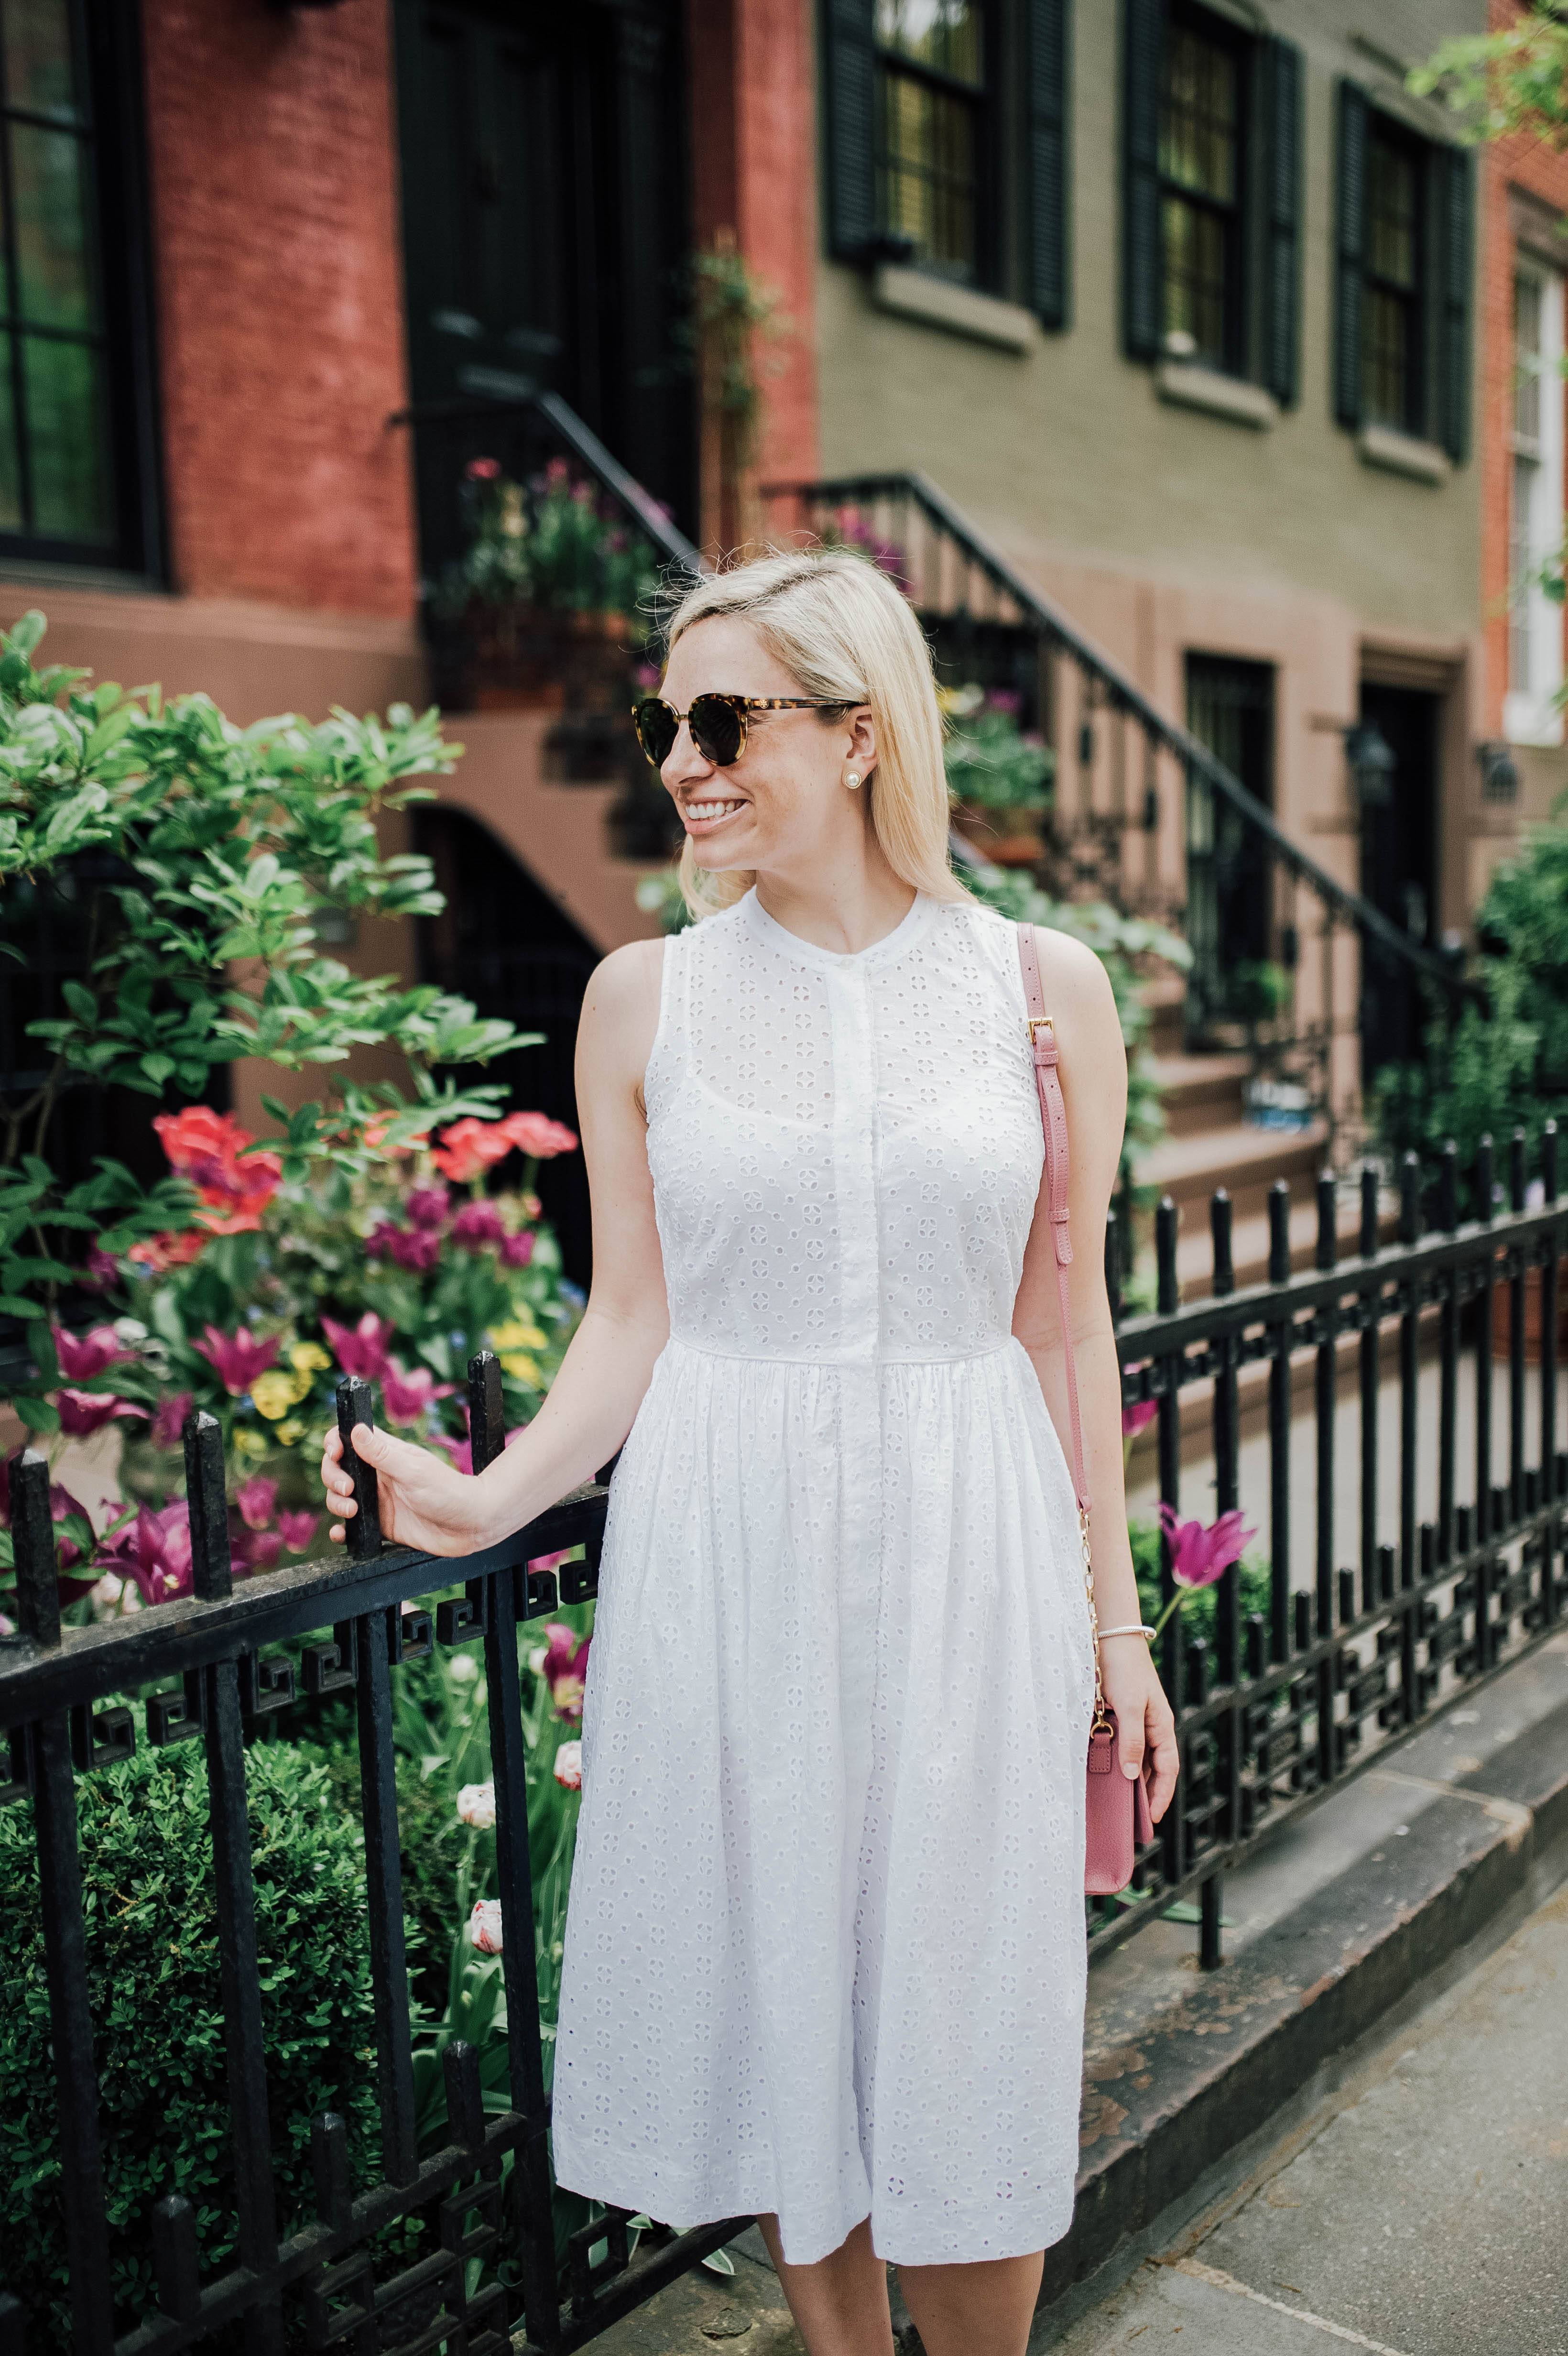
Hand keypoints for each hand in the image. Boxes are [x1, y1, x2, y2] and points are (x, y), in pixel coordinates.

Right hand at [321, 1421, 489, 1556]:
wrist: (471, 1526)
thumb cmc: (449, 1492)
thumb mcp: (413, 1471)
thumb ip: (382, 1453)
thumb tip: (355, 1429)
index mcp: (385, 1454)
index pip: (348, 1438)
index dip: (335, 1443)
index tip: (336, 1453)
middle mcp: (378, 1475)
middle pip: (337, 1469)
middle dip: (333, 1478)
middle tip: (349, 1490)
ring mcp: (378, 1500)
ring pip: (340, 1497)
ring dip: (336, 1503)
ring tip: (352, 1512)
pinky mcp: (380, 1525)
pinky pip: (351, 1527)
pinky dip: (341, 1530)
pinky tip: (341, 1533)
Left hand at [1099, 1637, 1178, 1823]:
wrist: (1111, 1639)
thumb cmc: (1124, 1669)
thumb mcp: (1129, 1707)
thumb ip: (1132, 1741)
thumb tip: (1132, 1777)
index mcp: (1162, 1726)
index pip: (1167, 1769)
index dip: (1161, 1795)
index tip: (1152, 1819)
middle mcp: (1151, 1728)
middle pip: (1152, 1768)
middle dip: (1144, 1794)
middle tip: (1132, 1820)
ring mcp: (1136, 1723)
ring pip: (1135, 1759)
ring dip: (1128, 1780)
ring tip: (1116, 1804)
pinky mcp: (1119, 1717)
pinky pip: (1120, 1746)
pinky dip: (1114, 1762)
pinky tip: (1102, 1774)